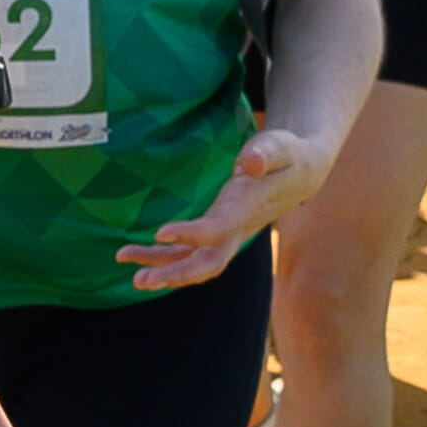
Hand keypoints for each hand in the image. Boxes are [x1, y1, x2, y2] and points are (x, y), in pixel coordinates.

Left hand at [119, 119, 329, 290]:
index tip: (160, 233)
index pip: (219, 230)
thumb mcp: (279, 146)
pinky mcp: (216, 234)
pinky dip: (160, 257)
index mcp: (247, 209)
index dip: (192, 235)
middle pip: (207, 263)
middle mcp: (237, 231)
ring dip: (160, 269)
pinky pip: (186, 254)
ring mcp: (226, 237)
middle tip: (141, 280)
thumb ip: (266, 153)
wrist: (299, 174)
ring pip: (193, 263)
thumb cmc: (286, 155)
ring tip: (127, 266)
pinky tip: (131, 255)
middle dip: (175, 274)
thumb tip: (252, 163)